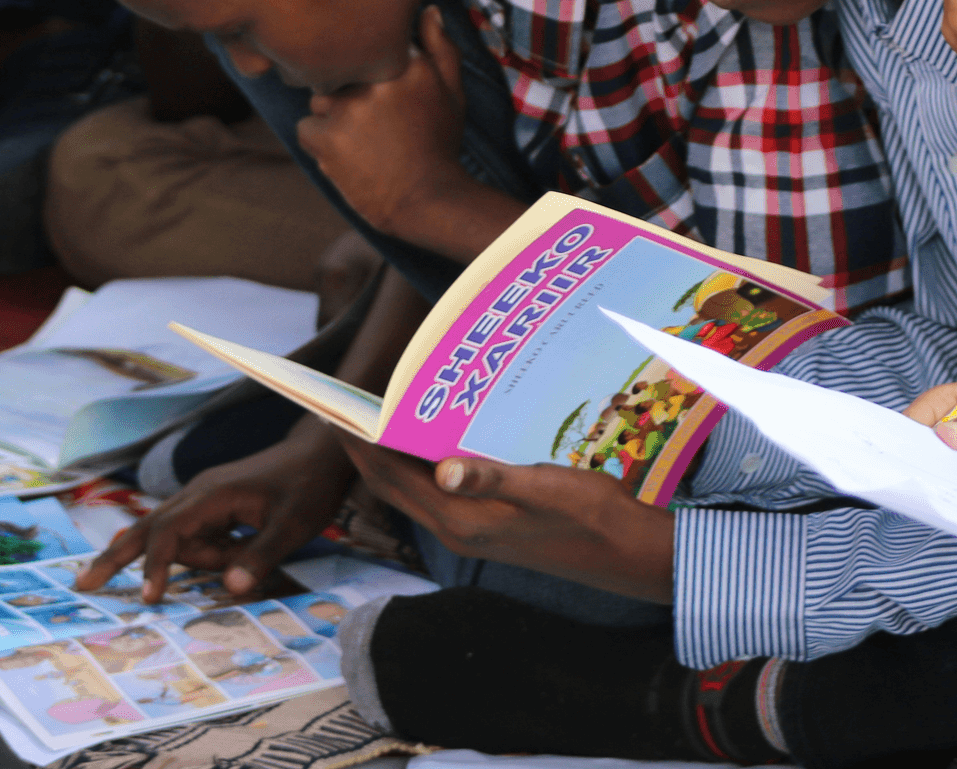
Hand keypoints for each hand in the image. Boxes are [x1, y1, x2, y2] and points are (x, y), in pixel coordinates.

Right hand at [76, 420, 356, 603]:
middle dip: (116, 558)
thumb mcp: (293, 525)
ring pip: (182, 540)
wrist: (321, 452)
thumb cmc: (309, 485)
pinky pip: (199, 538)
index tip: (149, 598)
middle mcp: (199, 494)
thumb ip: (262, 556)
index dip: (157, 566)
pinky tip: (243, 549)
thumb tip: (231, 590)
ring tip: (255, 545)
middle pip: (148, 529)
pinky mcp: (214, 507)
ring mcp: (204, 499)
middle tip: (82, 585)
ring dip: (206, 560)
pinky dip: (208, 554)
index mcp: (212, 494)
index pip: (170, 532)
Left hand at [297, 8, 476, 237]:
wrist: (428, 200)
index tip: (386, 99)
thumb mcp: (452, 92)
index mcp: (407, 62)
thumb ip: (440, 48)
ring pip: (320, 97)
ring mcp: (348, 107)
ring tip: (362, 140)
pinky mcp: (326, 136)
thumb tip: (427, 10)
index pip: (367, 45)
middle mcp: (376, 79)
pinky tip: (348, 155)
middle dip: (351, 92)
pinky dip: (321, 142)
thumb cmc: (440, 144)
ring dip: (333, 116)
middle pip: (339, 69)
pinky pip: (306, 127)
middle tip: (375, 124)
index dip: (372, 71)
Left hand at [340, 438, 674, 602]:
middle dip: (362, 446)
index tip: (330, 406)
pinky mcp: (488, 527)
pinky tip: (433, 438)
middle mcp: (457, 530)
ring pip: (412, 489)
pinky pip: (437, 491)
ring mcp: (471, 531)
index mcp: (459, 522)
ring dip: (390, 455)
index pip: (389, 477)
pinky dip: (421, 463)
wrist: (626, 553)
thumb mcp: (546, 489)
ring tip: (376, 413)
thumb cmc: (591, 517)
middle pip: (390, 484)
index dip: (357, 442)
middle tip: (338, 402)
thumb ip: (495, 478)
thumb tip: (444, 468)